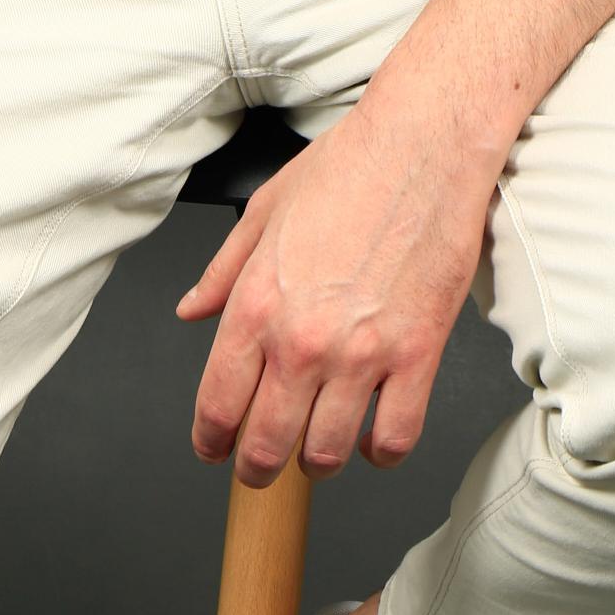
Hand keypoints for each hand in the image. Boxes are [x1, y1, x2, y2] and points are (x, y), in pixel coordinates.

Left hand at [173, 99, 498, 487]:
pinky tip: (371, 438)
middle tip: (260, 465)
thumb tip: (192, 309)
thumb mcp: (265, 210)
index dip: (210, 440)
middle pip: (265, 445)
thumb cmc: (348, 165)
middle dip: (255, 468)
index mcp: (257, 303)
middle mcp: (303, 339)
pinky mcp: (418, 356)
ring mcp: (362, 353)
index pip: (217, 405)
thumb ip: (223, 270)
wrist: (422, 146)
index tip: (214, 447)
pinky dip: (379, 454)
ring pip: (326, 454)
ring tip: (316, 450)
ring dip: (315, 463)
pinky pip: (395, 438)